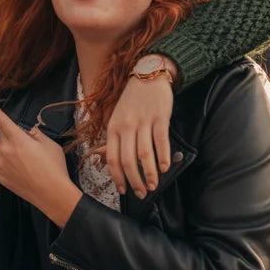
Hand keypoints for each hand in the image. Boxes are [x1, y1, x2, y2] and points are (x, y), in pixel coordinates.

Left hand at [0, 95, 81, 227]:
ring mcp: (1, 164)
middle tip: (30, 150)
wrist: (52, 194)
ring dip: (11, 153)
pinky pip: (2, 165)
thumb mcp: (49, 144)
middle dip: (14, 138)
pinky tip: (23, 173)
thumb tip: (28, 132)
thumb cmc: (54, 167)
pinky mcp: (0, 177)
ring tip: (28, 164)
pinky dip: (9, 166)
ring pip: (3, 151)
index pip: (1, 119)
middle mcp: (5, 149)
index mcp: (17, 138)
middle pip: (5, 136)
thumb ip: (35, 134)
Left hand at [105, 74, 173, 197]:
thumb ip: (113, 139)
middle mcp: (126, 126)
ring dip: (149, 173)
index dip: (117, 177)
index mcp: (113, 127)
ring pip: (145, 154)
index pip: (113, 158)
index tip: (123, 190)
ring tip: (153, 185)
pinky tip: (165, 168)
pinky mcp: (160, 117)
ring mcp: (143, 121)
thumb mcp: (117, 118)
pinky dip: (163, 157)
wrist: (148, 75)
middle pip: (128, 160)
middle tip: (141, 193)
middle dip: (134, 180)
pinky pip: (161, 141)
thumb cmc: (131, 101)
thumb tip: (104, 159)